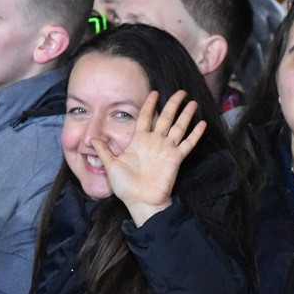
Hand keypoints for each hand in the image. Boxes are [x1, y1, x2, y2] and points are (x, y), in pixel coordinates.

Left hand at [91, 90, 206, 227]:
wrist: (140, 201)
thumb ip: (104, 150)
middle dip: (173, 104)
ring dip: (186, 115)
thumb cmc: (125, 186)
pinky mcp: (176, 158)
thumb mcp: (111, 165)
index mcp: (139, 141)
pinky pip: (187, 144)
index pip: (145, 118)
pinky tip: (202, 123)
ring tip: (193, 102)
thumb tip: (91, 139)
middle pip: (165, 118)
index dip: (149, 105)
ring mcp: (166, 149)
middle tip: (181, 92)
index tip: (154, 93)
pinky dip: (195, 134)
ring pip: (178, 127)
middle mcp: (154, 142)